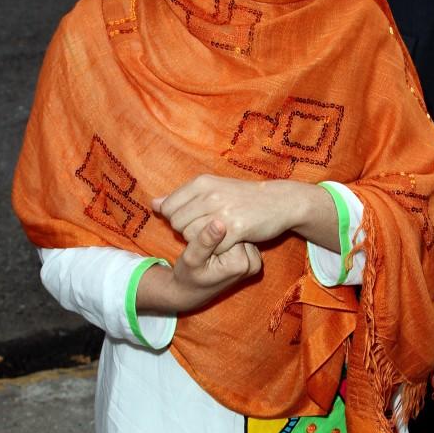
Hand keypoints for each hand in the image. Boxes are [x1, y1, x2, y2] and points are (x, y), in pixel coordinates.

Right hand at [137, 218, 261, 313]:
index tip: (203, 246)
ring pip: (241, 234)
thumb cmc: (187, 276)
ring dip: (226, 237)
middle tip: (207, 249)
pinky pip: (242, 240)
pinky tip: (220, 251)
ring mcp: (255, 262)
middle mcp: (253, 263)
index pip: (232, 229)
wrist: (191, 292)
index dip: (214, 231)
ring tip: (213, 251)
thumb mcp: (192, 259)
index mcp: (240, 263)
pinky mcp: (253, 259)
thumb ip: (206, 241)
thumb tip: (219, 223)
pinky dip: (230, 241)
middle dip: (223, 234)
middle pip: (240, 231)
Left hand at [152, 175, 339, 253]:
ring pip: (191, 237)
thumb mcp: (211, 189)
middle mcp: (209, 195)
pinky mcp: (235, 229)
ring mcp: (222, 212)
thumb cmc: (243, 197)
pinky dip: (219, 249)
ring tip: (219, 235)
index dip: (177, 219)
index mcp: (202, 182)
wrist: (279, 201)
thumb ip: (182, 197)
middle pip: (177, 224)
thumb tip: (154, 203)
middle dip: (188, 232)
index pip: (169, 208)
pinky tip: (230, 241)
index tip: (195, 219)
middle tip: (209, 229)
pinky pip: (213, 247)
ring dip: (203, 242)